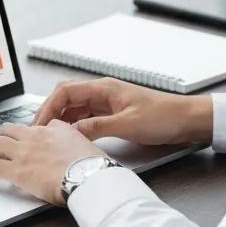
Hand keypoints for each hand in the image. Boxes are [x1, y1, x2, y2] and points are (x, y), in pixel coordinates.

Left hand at [0, 119, 106, 204]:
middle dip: (0, 138)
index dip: (23, 135)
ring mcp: (23, 152)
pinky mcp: (16, 170)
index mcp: (51, 129)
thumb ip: (70, 137)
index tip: (21, 143)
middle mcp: (34, 137)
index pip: (31, 127)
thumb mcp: (83, 141)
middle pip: (7, 130)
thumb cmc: (90, 164)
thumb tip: (65, 138)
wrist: (86, 175)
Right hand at [32, 77, 212, 146]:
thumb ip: (96, 126)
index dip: (48, 106)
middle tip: (39, 132)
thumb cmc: (164, 117)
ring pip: (75, 108)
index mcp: (104, 88)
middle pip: (66, 98)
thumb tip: (71, 131)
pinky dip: (75, 125)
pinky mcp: (113, 114)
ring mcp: (108, 103)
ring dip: (61, 120)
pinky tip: (71, 137)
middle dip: (50, 113)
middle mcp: (103, 93)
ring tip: (50, 136)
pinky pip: (87, 117)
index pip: (65, 91)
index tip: (39, 124)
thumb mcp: (127, 125)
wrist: (186, 120)